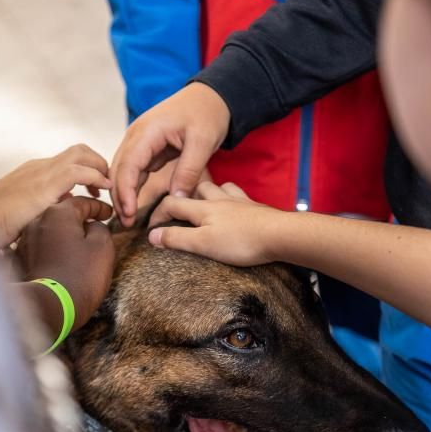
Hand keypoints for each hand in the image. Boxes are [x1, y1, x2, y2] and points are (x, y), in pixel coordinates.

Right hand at [0, 145, 110, 247]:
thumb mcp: (24, 213)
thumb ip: (43, 207)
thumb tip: (63, 208)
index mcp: (35, 172)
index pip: (69, 160)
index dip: (89, 170)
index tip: (95, 191)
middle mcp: (40, 166)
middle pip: (79, 150)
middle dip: (99, 163)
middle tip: (106, 187)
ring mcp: (42, 172)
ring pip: (82, 153)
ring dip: (101, 168)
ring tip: (108, 188)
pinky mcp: (44, 184)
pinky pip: (78, 171)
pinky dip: (95, 178)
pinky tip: (101, 194)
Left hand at [16, 197, 114, 329]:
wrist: (50, 306)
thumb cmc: (80, 276)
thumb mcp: (102, 247)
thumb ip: (101, 228)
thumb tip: (93, 226)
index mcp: (58, 213)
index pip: (82, 202)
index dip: (99, 207)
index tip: (109, 214)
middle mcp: (37, 221)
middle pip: (63, 214)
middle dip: (80, 219)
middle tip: (95, 227)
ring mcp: (26, 241)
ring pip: (51, 230)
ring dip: (65, 235)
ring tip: (79, 245)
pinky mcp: (21, 259)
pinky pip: (41, 247)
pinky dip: (53, 248)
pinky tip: (63, 258)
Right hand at [110, 83, 230, 226]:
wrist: (211, 97)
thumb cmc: (207, 113)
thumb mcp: (203, 141)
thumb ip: (188, 170)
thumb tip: (176, 197)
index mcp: (147, 130)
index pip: (127, 164)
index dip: (125, 191)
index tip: (129, 213)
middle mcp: (136, 135)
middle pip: (118, 169)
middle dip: (119, 196)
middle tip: (125, 223)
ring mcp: (139, 141)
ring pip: (122, 170)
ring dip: (122, 194)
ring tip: (127, 218)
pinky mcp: (145, 147)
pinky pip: (133, 169)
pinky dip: (131, 186)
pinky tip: (133, 204)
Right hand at [146, 180, 289, 266]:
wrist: (280, 234)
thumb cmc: (241, 241)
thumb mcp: (203, 244)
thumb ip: (177, 239)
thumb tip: (152, 235)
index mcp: (202, 208)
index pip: (172, 204)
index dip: (157, 214)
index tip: (150, 228)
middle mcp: (219, 200)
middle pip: (195, 189)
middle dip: (183, 198)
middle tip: (177, 213)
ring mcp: (238, 201)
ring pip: (217, 187)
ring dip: (206, 193)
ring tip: (203, 205)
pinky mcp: (254, 207)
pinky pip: (237, 195)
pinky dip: (230, 197)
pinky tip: (232, 205)